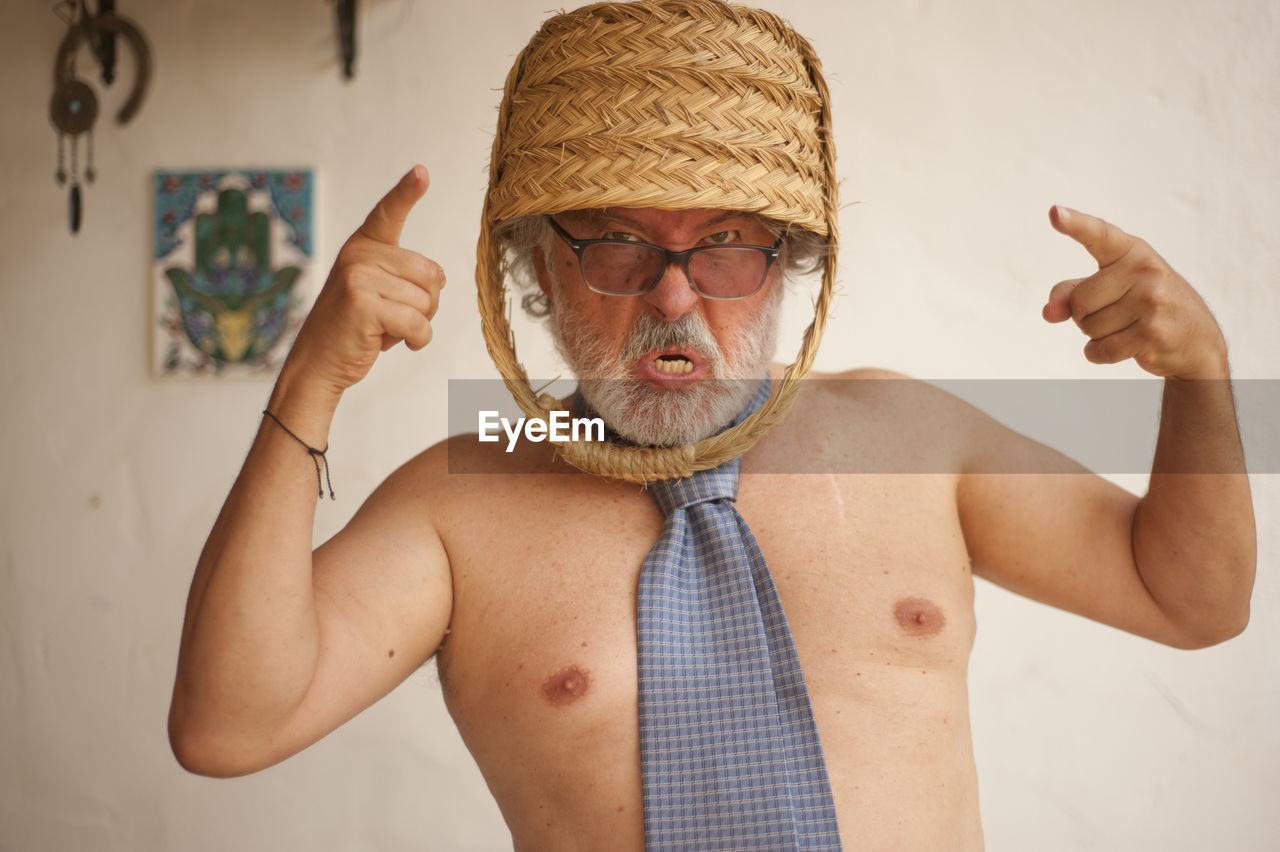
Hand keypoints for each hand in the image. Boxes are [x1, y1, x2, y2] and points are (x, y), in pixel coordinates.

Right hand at [283, 165, 444, 399]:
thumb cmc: (355, 328)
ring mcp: (358, 277)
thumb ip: (402, 276)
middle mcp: (358, 254)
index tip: (422, 171)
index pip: (388, 212)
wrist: (318, 362)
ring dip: (417, 325)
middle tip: (395, 317)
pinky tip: (389, 343)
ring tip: (384, 328)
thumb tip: (439, 279)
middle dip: (426, 304)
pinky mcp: (363, 303)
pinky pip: (418, 323)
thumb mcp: (375, 291)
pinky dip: (416, 340)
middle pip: (431, 274)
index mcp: (363, 245)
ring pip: (427, 302)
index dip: (407, 191)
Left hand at [1043, 205, 1226, 379]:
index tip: (1054, 212)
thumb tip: (1048, 311)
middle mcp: (1145, 270)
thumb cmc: (1147, 309)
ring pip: (1087, 327)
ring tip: (1129, 328)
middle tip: (1118, 315)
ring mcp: (1152, 300)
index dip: (1075, 224)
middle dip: (1085, 317)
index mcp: (1133, 252)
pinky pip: (1099, 350)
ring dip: (1097, 336)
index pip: (1099, 235)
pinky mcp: (1152, 332)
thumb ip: (1072, 293)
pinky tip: (1128, 347)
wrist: (1197, 341)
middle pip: (1079, 302)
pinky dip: (1100, 354)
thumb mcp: (1112, 290)